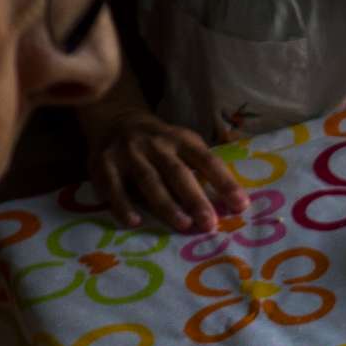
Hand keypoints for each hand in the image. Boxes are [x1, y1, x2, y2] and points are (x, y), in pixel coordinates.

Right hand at [84, 109, 246, 231]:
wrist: (116, 120)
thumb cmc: (162, 144)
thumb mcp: (185, 145)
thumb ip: (202, 169)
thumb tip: (232, 204)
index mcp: (181, 141)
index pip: (207, 161)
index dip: (224, 183)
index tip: (241, 206)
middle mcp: (156, 145)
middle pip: (178, 173)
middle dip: (195, 199)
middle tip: (210, 223)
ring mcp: (129, 153)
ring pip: (149, 181)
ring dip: (166, 204)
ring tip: (183, 225)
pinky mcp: (104, 164)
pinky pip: (113, 187)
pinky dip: (123, 205)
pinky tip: (134, 222)